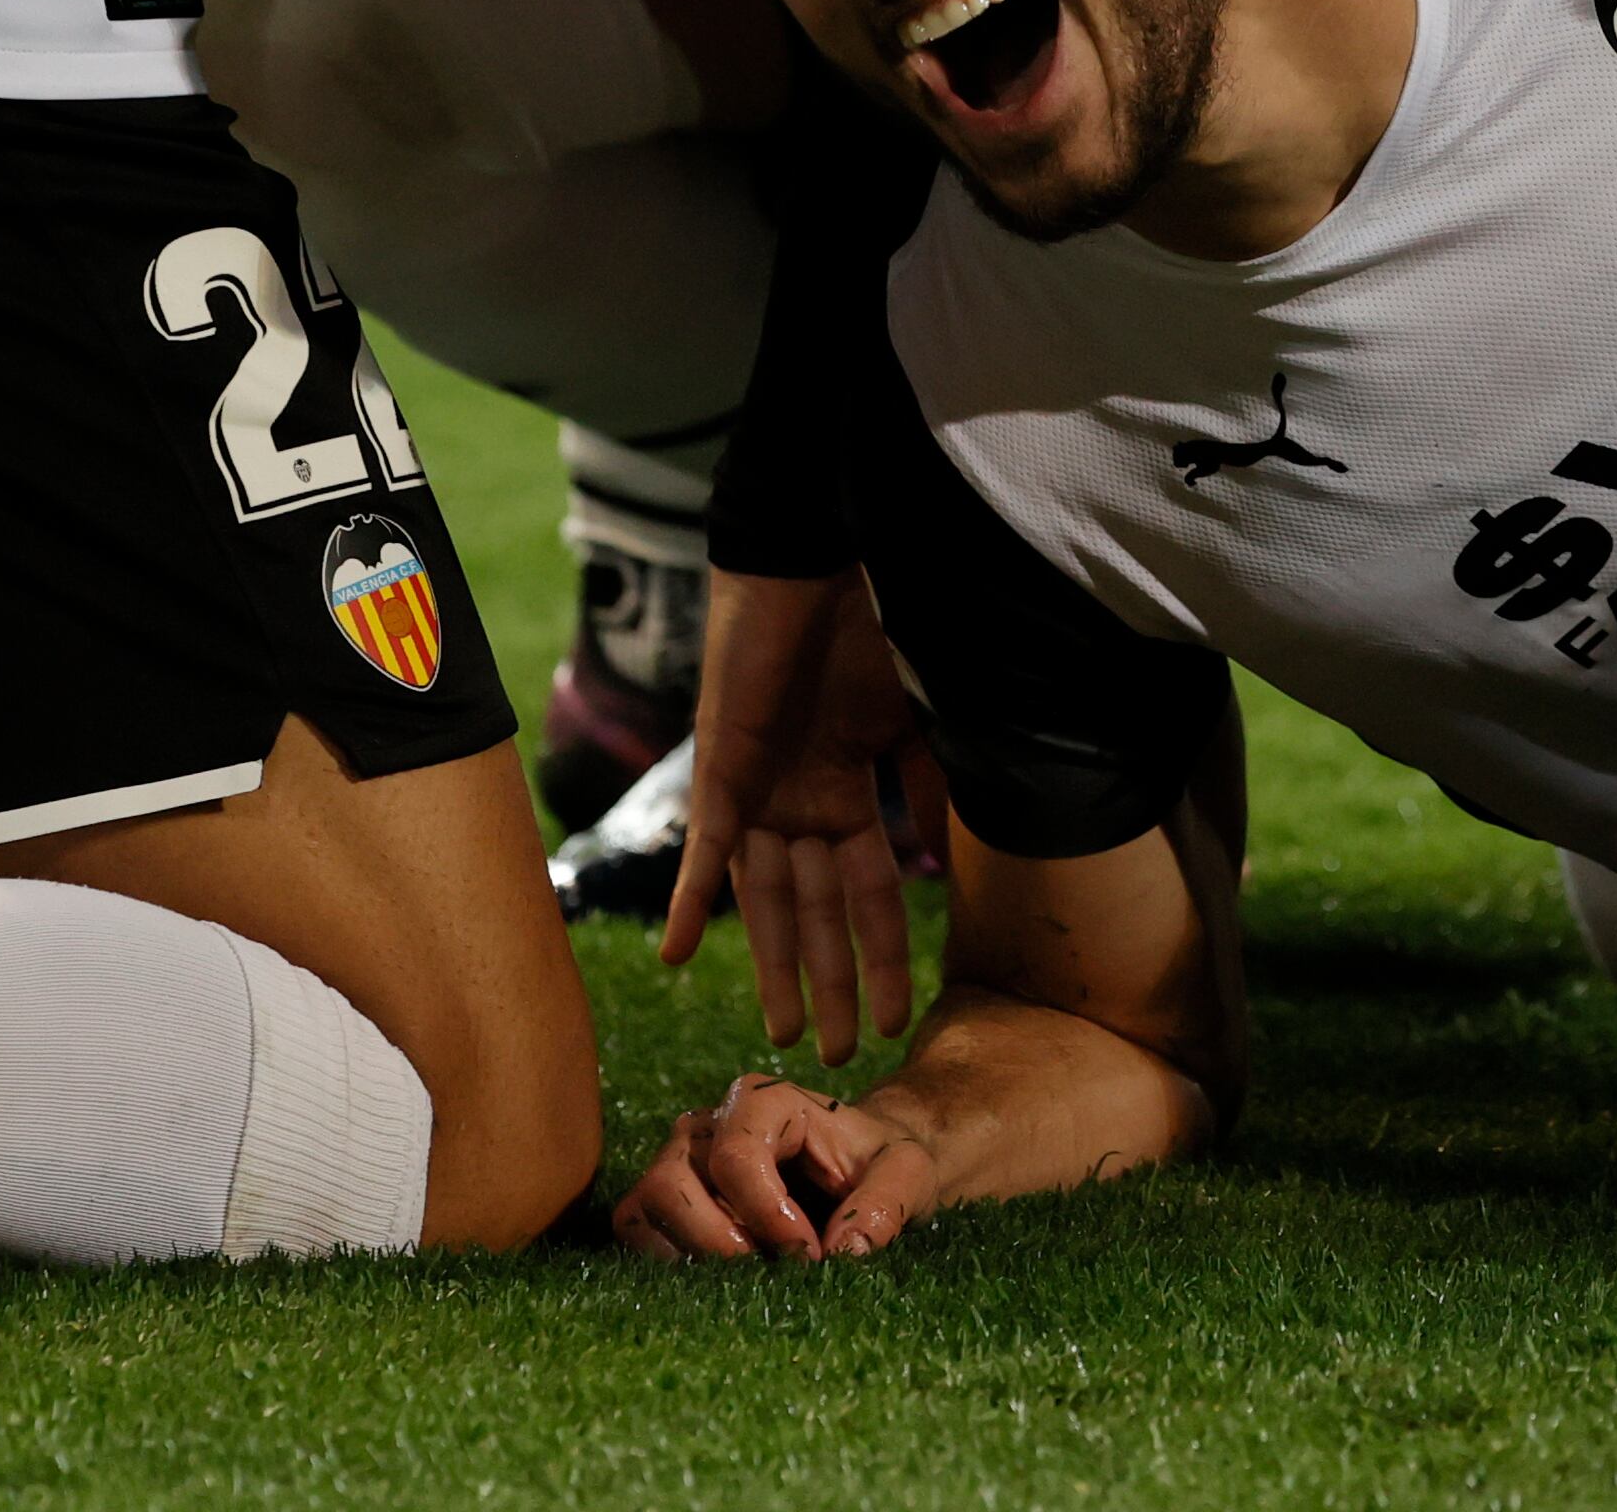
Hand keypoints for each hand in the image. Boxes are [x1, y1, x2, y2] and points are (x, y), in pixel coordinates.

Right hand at [616, 1072, 942, 1262]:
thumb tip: (843, 1251)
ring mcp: (677, 1162)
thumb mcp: (908, 1172)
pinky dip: (670, 1267)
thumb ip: (886, 1203)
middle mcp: (707, 1125)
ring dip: (690, 1258)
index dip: (766, 1216)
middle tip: (774, 1274)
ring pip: (643, 1210)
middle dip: (719, 1244)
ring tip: (749, 1278)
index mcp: (763, 1100)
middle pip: (671, 1183)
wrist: (861, 1167)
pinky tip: (723, 1282)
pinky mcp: (663, 1202)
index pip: (735, 1158)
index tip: (809, 1255)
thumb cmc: (879, 1163)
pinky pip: (636, 1234)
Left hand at [660, 568, 949, 1060]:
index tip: (894, 1018)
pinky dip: (692, 903)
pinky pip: (703, 852)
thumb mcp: (911, 719)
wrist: (811, 563)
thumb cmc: (866, 625)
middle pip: (815, 913)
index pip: (869, 895)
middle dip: (827, 983)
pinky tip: (679, 956)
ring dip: (771, 964)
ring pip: (767, 900)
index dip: (881, 957)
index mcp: (846, 795)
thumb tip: (937, 859)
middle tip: (834, 1053)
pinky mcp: (721, 773)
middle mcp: (798, 805)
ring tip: (781, 1029)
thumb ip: (923, 788)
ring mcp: (757, 794)